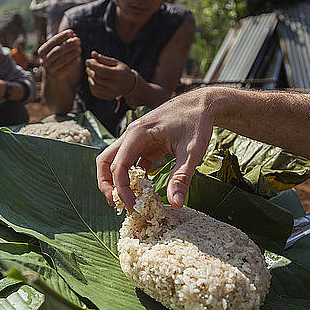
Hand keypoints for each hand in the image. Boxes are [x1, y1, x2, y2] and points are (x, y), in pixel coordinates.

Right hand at [38, 29, 81, 79]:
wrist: (53, 76)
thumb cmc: (57, 58)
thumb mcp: (58, 49)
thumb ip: (64, 41)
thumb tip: (73, 34)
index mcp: (42, 51)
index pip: (53, 41)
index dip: (62, 36)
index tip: (71, 31)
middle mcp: (44, 60)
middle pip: (57, 50)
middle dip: (69, 45)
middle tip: (78, 41)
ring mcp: (49, 69)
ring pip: (62, 60)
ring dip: (72, 53)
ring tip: (80, 49)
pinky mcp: (57, 76)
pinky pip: (66, 68)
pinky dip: (73, 63)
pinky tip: (79, 58)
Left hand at [85, 52, 135, 99]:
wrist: (130, 84)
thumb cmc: (121, 70)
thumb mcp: (115, 62)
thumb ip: (104, 59)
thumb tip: (92, 53)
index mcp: (119, 75)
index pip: (103, 71)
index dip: (93, 66)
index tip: (88, 61)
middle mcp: (115, 86)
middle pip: (98, 78)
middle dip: (90, 71)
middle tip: (88, 65)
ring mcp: (111, 93)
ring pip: (95, 86)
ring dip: (90, 78)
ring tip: (90, 72)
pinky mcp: (107, 97)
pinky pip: (95, 92)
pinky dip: (91, 85)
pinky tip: (93, 79)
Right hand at [96, 89, 215, 209]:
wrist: (203, 104)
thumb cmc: (197, 122)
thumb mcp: (191, 152)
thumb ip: (181, 177)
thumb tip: (175, 204)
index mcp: (138, 134)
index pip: (119, 166)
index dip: (122, 189)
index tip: (132, 206)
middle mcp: (132, 135)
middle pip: (106, 160)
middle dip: (106, 183)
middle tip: (115, 204)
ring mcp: (137, 139)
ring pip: (115, 160)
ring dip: (116, 180)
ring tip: (125, 199)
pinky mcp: (145, 143)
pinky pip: (130, 161)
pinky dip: (132, 176)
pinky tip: (142, 189)